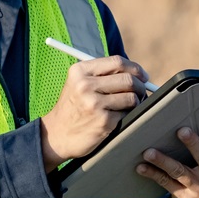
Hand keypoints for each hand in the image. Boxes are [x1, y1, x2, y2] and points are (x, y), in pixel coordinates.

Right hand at [40, 56, 149, 171]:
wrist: (56, 135)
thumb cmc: (74, 107)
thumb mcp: (79, 84)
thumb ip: (102, 74)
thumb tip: (137, 73)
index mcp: (80, 71)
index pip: (117, 62)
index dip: (135, 68)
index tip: (142, 76)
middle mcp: (86, 85)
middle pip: (128, 79)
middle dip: (140, 86)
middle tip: (141, 92)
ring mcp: (94, 104)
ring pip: (131, 97)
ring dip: (135, 103)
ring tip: (127, 107)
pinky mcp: (103, 121)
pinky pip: (128, 114)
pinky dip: (128, 116)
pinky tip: (117, 119)